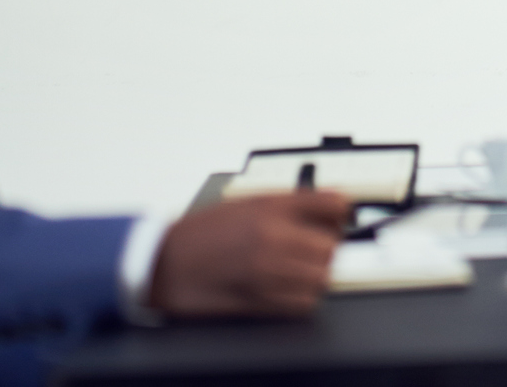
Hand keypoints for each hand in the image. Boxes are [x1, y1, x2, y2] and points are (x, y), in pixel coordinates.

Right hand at [147, 190, 349, 317]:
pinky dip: (303, 298)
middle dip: (328, 248)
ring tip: (301, 270)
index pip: (333, 205)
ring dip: (317, 275)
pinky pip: (302, 303)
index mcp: (271, 207)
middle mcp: (273, 236)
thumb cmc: (201, 232)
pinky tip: (290, 289)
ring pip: (322, 277)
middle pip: (332, 246)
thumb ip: (288, 202)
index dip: (341, 213)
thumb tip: (327, 205)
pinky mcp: (258, 299)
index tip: (338, 219)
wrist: (165, 261)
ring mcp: (267, 270)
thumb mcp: (247, 202)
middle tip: (315, 248)